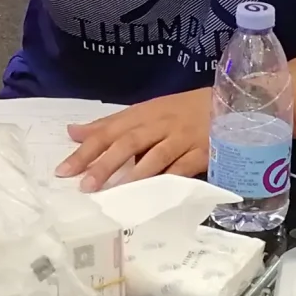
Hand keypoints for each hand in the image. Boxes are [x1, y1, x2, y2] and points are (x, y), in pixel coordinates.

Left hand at [57, 91, 209, 191]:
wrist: (231, 102)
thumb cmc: (183, 110)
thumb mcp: (146, 112)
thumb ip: (110, 124)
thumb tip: (73, 132)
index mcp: (143, 113)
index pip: (108, 131)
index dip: (86, 150)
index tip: (64, 170)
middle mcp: (160, 124)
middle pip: (128, 143)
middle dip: (104, 164)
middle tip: (84, 185)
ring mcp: (182, 138)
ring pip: (155, 155)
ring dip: (133, 174)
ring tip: (114, 192)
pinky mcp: (203, 152)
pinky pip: (184, 167)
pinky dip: (169, 179)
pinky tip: (155, 193)